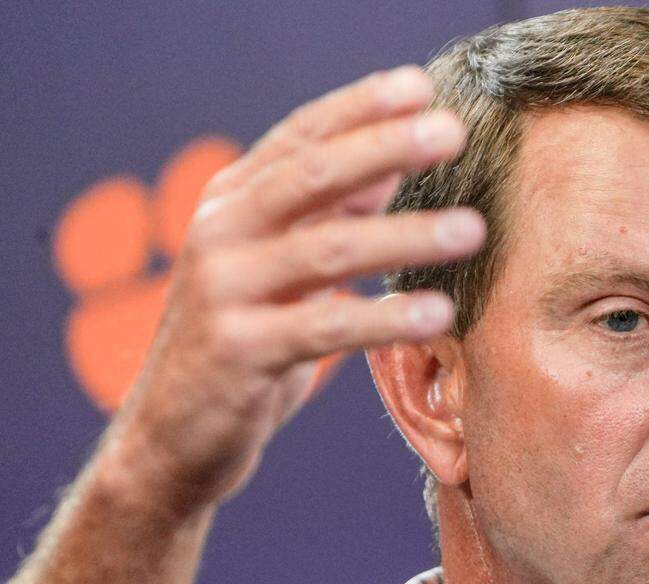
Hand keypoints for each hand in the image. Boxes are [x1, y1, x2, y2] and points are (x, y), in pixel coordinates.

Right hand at [99, 66, 482, 512]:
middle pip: (310, 175)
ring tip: (473, 231)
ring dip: (405, 236)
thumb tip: (401, 159)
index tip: (422, 85)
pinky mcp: (238, 352)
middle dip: (385, 147)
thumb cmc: (247, 335)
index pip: (302, 137)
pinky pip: (324, 328)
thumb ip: (334, 211)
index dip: (361, 107)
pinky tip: (437, 313)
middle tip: (453, 131)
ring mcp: (223, 290)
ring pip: (325, 250)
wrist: (174, 432)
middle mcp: (221, 232)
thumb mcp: (284, 263)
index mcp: (233, 200)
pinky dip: (385, 319)